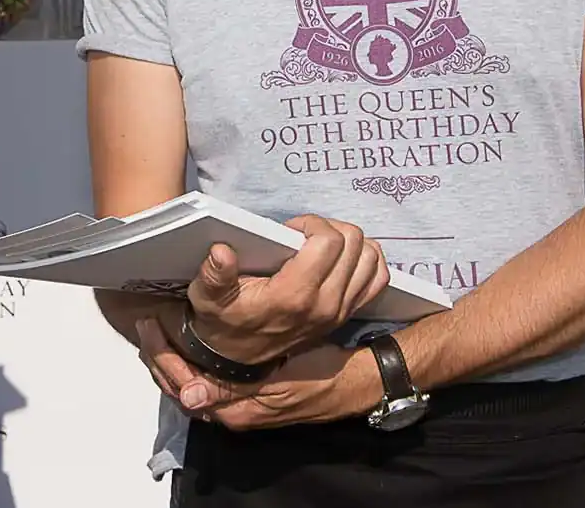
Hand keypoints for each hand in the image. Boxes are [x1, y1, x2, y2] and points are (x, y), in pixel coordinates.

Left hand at [136, 323, 380, 430]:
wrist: (348, 384)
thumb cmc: (314, 376)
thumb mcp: (274, 381)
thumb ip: (230, 390)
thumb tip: (189, 397)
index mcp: (232, 409)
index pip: (180, 387)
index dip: (162, 356)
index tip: (151, 325)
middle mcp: (228, 410)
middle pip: (177, 386)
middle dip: (159, 356)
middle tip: (148, 323)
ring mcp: (235, 402)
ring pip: (187, 382)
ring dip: (171, 357)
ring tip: (159, 327)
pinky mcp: (242, 392)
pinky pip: (203, 378)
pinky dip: (189, 358)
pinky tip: (185, 337)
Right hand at [182, 215, 388, 365]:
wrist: (238, 360)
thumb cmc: (223, 321)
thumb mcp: (207, 297)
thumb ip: (213, 274)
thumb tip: (221, 251)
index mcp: (294, 295)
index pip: (329, 242)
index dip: (312, 223)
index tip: (289, 229)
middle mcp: (325, 304)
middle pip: (355, 243)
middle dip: (330, 227)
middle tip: (304, 233)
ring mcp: (340, 311)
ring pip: (372, 258)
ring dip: (352, 242)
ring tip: (322, 243)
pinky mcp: (347, 315)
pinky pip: (377, 279)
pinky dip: (366, 261)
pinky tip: (341, 258)